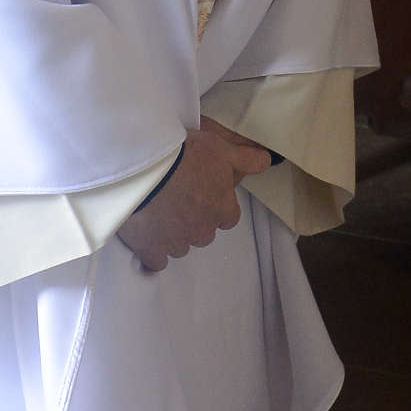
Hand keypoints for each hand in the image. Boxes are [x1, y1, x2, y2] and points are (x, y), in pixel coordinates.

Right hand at [114, 119, 271, 272]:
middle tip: (178, 199)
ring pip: (181, 246)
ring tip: (158, 213)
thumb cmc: (185, 156)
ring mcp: (177, 242)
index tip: (204, 195)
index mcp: (222, 209)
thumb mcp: (221, 149)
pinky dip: (154, 252)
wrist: (144, 170)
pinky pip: (158, 260)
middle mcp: (203, 230)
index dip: (218, 207)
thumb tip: (267, 163)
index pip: (229, 218)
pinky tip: (148, 238)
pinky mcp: (151, 249)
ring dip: (174, 234)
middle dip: (195, 221)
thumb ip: (246, 160)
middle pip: (204, 233)